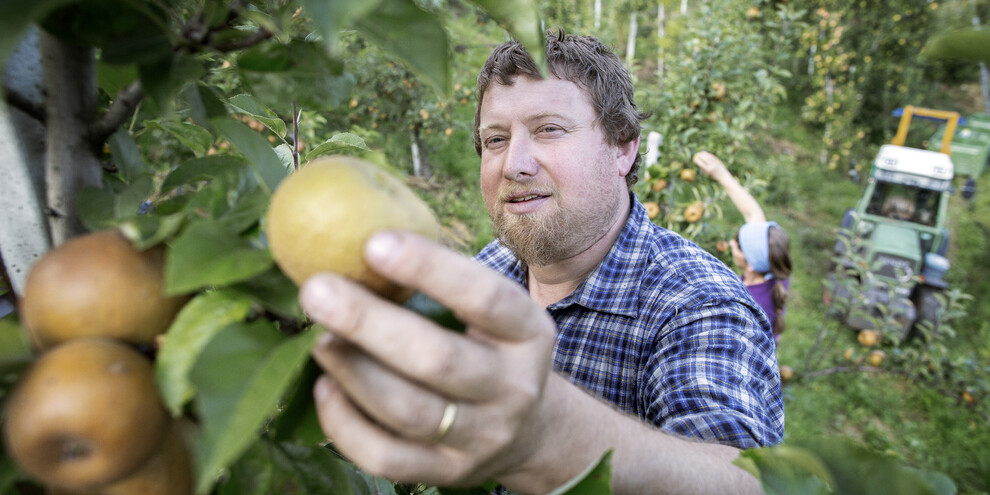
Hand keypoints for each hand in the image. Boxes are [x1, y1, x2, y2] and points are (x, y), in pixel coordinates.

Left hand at [300, 231, 556, 486]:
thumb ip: (440, 283)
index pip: (484, 297)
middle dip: (369, 323)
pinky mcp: (449, 474)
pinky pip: (386, 457)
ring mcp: (483, 438)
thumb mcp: (491, 314)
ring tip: (319, 338)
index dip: (428, 268)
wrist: (528, 430)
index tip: (372, 242)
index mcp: (528, 334)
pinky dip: (345, 424)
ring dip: (353, 371)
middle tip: (316, 291)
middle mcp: (514, 388)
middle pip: (438, 359)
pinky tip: (326, 388)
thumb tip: (353, 242)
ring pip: (407, 411)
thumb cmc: (489, 348)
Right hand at [692, 151, 730, 181]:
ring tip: (700, 153)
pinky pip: (712, 156)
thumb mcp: (707, 172)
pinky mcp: (718, 160)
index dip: (697, 161)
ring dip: (703, 154)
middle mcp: (712, 165)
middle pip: (705, 158)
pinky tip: (705, 153)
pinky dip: (708, 154)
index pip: (701, 164)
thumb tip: (697, 161)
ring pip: (708, 156)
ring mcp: (716, 162)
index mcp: (708, 170)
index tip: (694, 159)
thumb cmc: (713, 175)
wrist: (723, 175)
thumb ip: (702, 167)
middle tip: (696, 154)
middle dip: (700, 155)